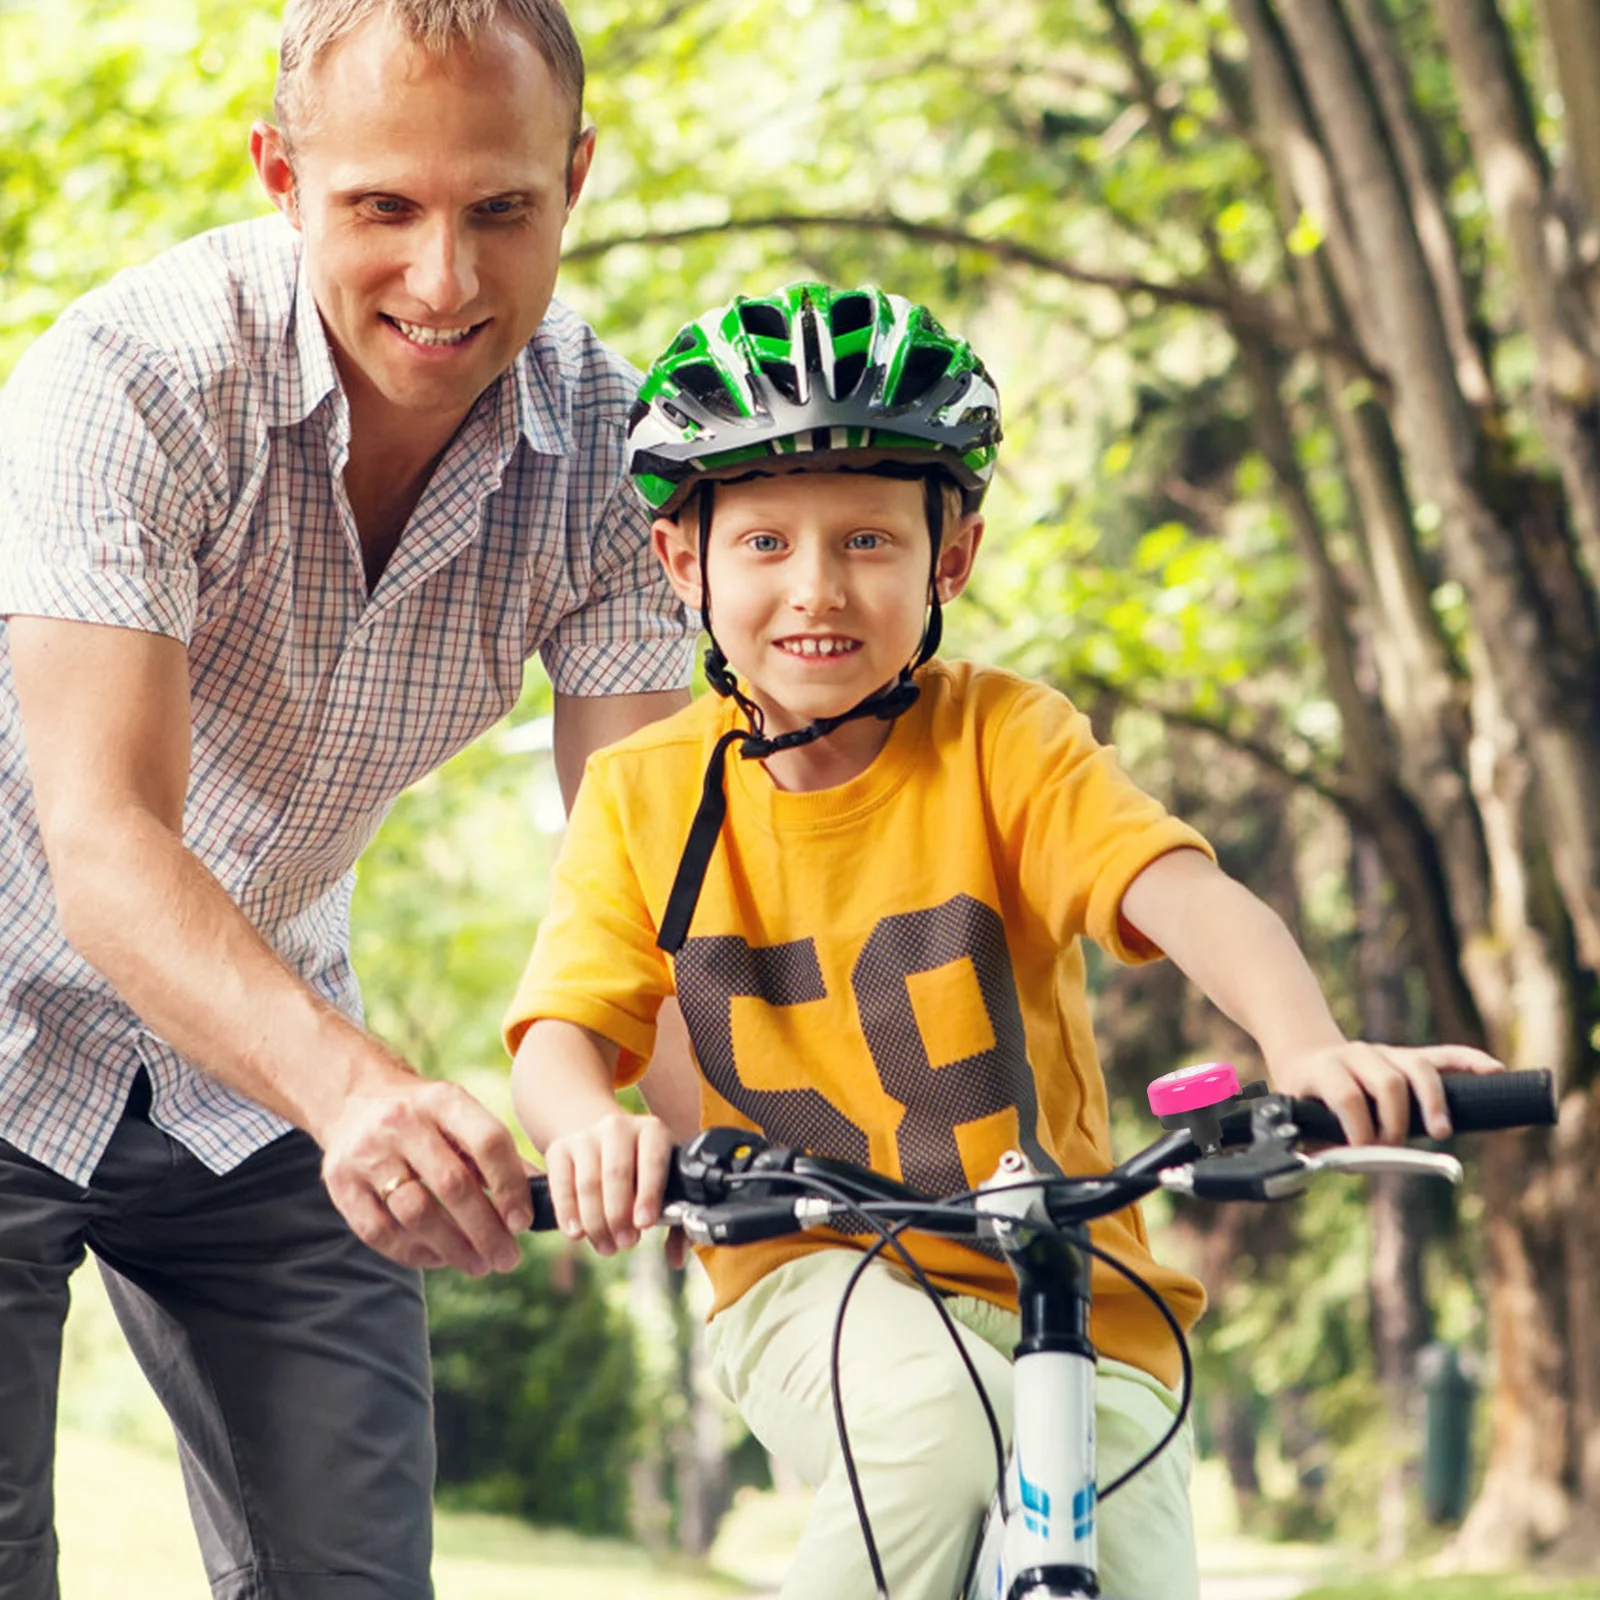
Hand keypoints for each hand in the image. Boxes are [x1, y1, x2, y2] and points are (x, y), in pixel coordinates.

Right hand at [319, 1074, 533, 1275]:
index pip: (488, 1142)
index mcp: (443, 1100)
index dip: (510, 1187)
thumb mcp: (461, 1116)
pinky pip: (380, 1231)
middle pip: (452, 1184)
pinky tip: (438, 1258)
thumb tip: (545, 1197)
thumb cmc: (426, 1118)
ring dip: (453, 1248)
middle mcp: (403, 1122)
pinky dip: (414, 1252)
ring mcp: (367, 1152)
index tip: (523, 1222)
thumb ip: (497, 1154)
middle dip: (486, 1230)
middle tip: (508, 1258)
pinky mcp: (339, 1183)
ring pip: (416, 1213)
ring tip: (479, 1265)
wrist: (355, 1099)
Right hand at [542, 1110, 673, 1254]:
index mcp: (652, 1131)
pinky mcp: (559, 1149)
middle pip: (616, 1174)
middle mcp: (618, 1127)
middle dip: (619, 1215)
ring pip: (588, 1183)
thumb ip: (676, 1221)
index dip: (648, 1194)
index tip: (644, 1225)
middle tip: (626, 1244)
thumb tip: (676, 1258)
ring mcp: (586, 1136)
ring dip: (596, 1222)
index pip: (652, 1161)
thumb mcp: (665, 1183)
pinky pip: (561, 1185)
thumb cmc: (642, 1171)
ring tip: (607, 1246)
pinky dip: (568, 1213)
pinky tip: (577, 1234)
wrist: (603, 1139)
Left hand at [1267, 1041, 1504, 1143]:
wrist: (1307, 1059)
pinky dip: (1470, 1062)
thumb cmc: (1308, 1099)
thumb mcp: (1300, 1118)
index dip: (1359, 1127)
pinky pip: (1444, 1055)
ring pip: (1418, 1068)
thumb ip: (1317, 1143)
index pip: (1348, 1095)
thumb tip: (1339, 1165)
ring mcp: (1385, 1053)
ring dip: (1433, 1101)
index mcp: (1326, 1069)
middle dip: (1396, 1121)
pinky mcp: (1408, 1056)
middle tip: (1393, 1146)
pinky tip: (1494, 1071)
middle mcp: (1357, 1055)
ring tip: (1440, 1132)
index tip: (1363, 1150)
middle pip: (1388, 1082)